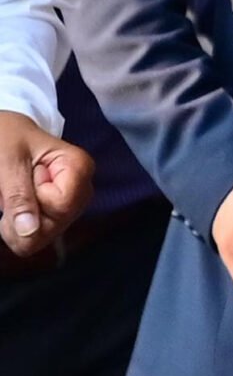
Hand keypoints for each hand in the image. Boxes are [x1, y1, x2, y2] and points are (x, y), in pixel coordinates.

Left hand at [0, 114, 92, 255]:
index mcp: (79, 168)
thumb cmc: (9, 137)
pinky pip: (35, 240)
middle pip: (53, 227)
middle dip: (24, 214)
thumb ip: (19, 194)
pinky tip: (16, 207)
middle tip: (15, 186)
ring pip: (42, 239)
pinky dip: (18, 228)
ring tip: (14, 195)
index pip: (61, 205)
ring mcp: (70, 208)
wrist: (7, 135)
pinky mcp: (57, 219)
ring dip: (18, 223)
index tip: (29, 172)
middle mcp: (82, 192)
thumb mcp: (8, 160)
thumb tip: (29, 231)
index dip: (35, 196)